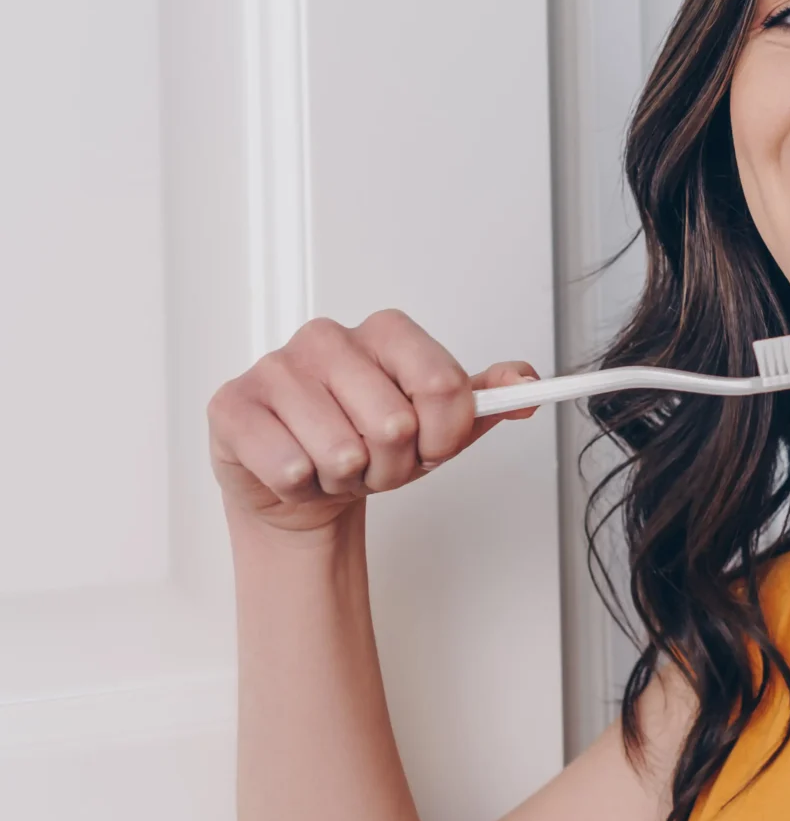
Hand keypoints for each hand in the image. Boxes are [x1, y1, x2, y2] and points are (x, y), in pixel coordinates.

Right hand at [207, 310, 539, 534]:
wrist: (301, 481)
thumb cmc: (369, 444)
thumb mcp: (438, 425)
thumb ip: (484, 400)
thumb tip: (525, 383)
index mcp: (385, 332)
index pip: (443, 384)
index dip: (445, 435)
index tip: (432, 447)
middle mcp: (328, 338)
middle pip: (394, 424)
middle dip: (393, 465)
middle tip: (374, 461)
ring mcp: (275, 368)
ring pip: (341, 451)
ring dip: (347, 479)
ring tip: (336, 466)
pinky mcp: (233, 406)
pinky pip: (289, 466)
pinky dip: (302, 487)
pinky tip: (297, 470)